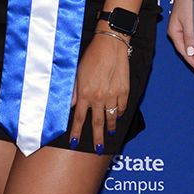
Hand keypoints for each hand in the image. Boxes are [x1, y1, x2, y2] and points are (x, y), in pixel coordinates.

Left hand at [70, 32, 131, 153]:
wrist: (110, 44)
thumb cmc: (91, 56)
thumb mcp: (77, 73)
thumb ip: (73, 91)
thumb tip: (69, 105)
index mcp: (85, 93)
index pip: (80, 118)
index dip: (77, 132)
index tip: (75, 143)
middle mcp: (98, 97)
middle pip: (97, 123)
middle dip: (97, 138)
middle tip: (98, 149)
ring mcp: (113, 95)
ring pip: (111, 117)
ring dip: (110, 127)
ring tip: (110, 134)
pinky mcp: (124, 90)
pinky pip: (122, 107)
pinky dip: (119, 113)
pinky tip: (117, 115)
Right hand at [166, 0, 193, 73]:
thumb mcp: (189, 20)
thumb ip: (190, 37)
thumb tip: (190, 52)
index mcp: (174, 32)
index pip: (184, 53)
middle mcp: (177, 31)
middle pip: (186, 51)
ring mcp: (182, 27)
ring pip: (190, 45)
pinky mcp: (188, 23)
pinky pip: (193, 38)